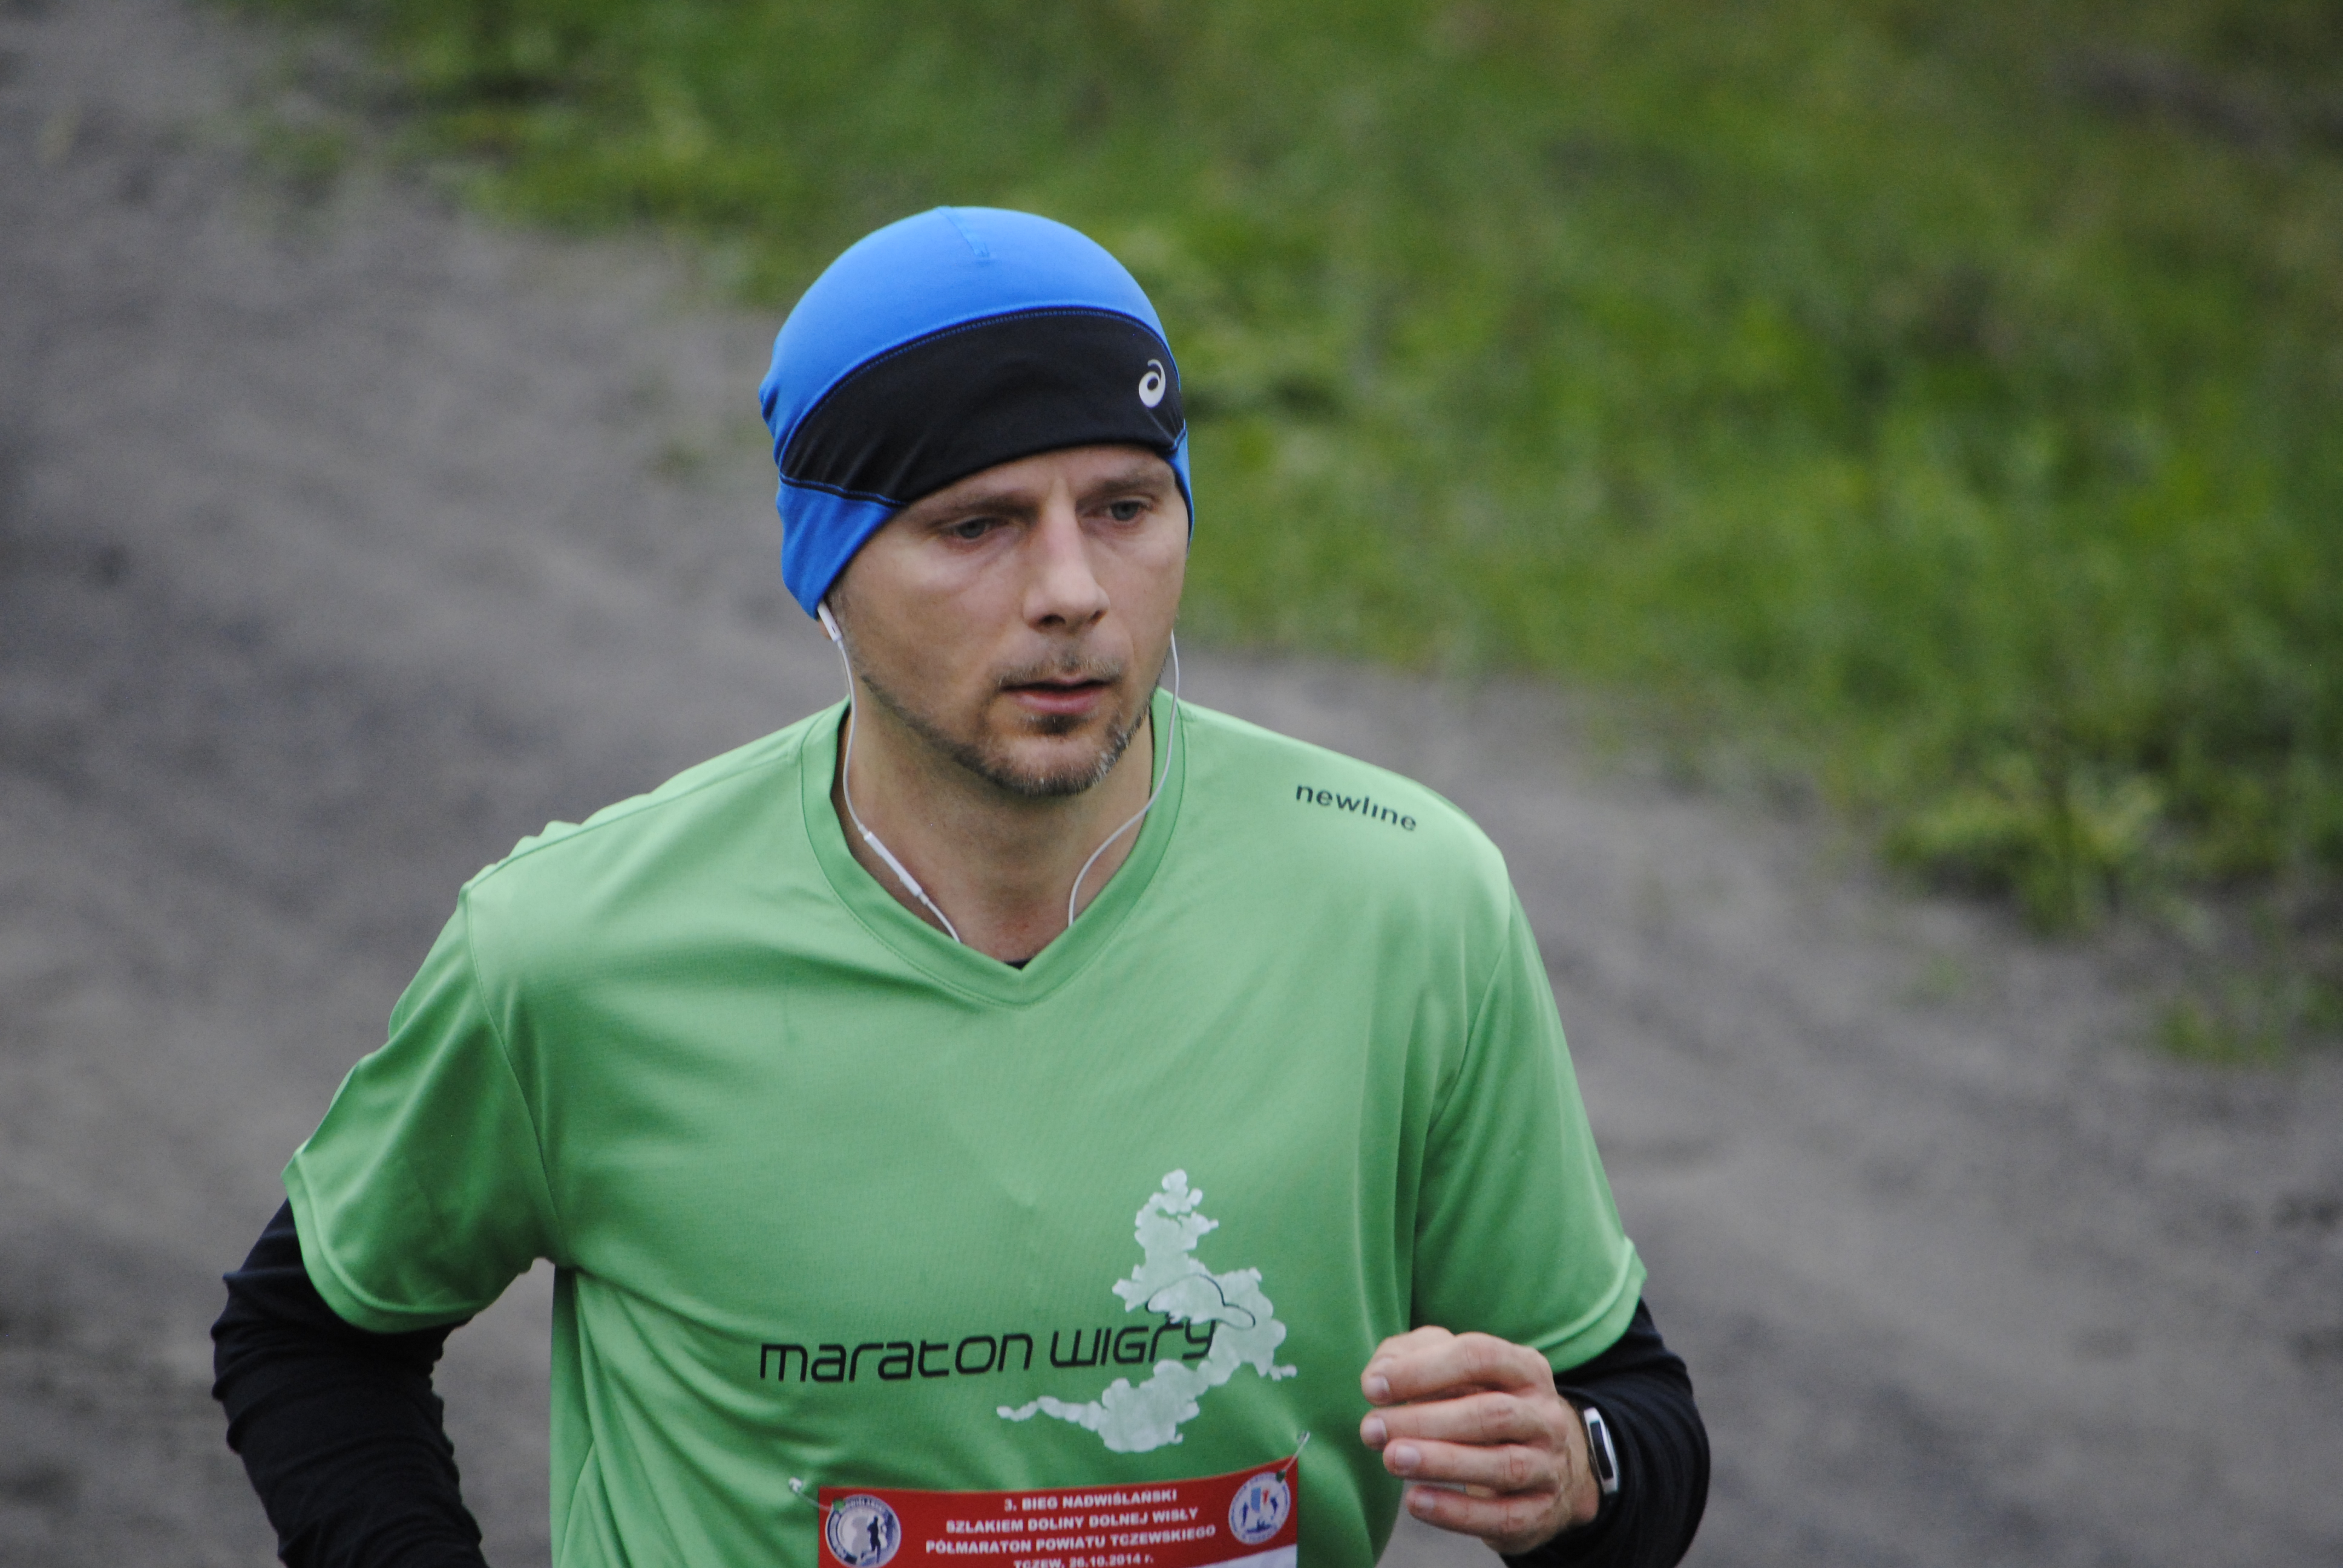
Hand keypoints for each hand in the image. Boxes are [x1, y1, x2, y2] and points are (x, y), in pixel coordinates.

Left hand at [1358, 1326, 1601, 1554]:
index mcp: (1525, 1368)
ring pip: (1503, 1465)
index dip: (1423, 1370)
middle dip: (1425, 1420)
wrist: (1543, 1467)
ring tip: (1391, 1459)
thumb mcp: (1453, 1371)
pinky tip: (1415, 1502)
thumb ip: (1409, 1358)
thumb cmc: (1479, 1405)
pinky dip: (1456, 1512)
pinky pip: (1503, 1516)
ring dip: (1441, 1463)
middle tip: (1371, 1429)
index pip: (1479, 1356)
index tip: (1372, 1388)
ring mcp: (1549, 1466)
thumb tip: (1377, 1377)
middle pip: (1492, 1413)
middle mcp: (1545, 1416)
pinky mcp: (1540, 1513)